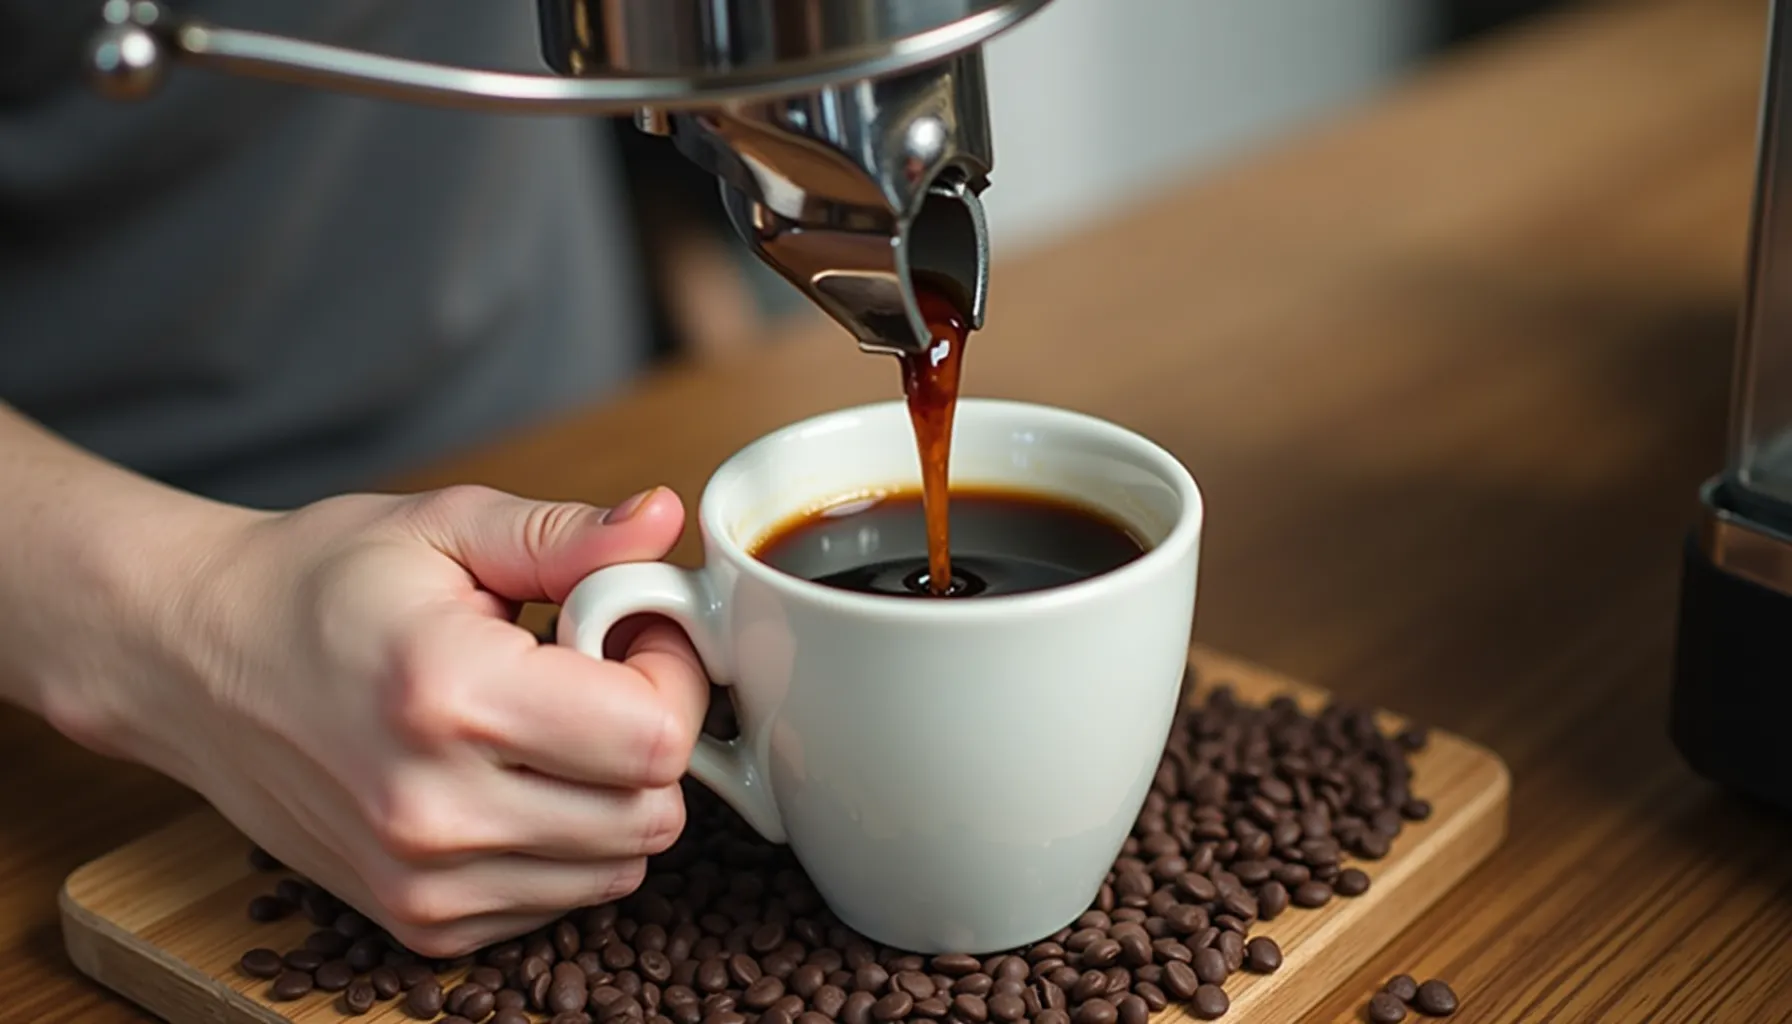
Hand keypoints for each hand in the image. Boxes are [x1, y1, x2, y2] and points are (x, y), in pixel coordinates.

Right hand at [58, 483, 708, 956]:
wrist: (191, 660)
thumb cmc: (316, 584)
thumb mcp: (445, 528)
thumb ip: (567, 534)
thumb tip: (662, 518)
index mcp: (451, 696)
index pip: (655, 738)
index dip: (672, 677)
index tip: (631, 634)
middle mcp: (436, 809)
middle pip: (651, 814)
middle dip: (650, 736)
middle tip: (596, 676)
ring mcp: (422, 881)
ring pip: (616, 869)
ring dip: (611, 795)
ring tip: (545, 724)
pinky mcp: (417, 923)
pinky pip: (558, 901)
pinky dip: (563, 845)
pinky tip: (510, 777)